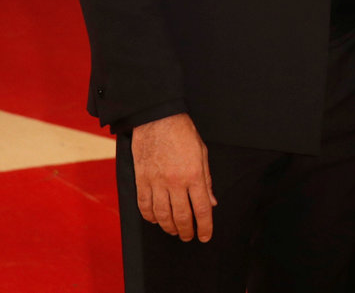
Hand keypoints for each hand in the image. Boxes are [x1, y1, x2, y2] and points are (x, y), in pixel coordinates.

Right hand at [131, 113, 216, 242]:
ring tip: (174, 231)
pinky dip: (150, 217)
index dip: (205, 227)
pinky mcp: (142, 180)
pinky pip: (144, 206)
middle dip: (187, 231)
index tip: (205, 236)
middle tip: (189, 236)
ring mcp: (156, 182)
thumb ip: (207, 180)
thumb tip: (212, 202)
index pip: (202, 209)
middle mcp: (176, 182)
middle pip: (182, 217)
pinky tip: (156, 220)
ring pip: (162, 215)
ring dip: (169, 227)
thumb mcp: (202, 153)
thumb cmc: (182, 133)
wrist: (157, 118)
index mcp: (194, 175)